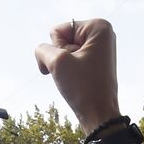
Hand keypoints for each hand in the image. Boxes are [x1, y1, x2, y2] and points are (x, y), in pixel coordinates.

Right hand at [34, 18, 121, 134]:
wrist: (99, 115)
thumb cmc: (83, 88)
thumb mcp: (57, 62)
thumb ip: (42, 49)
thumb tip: (43, 52)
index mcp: (98, 27)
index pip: (57, 31)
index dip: (57, 50)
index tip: (72, 65)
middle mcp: (102, 34)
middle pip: (62, 39)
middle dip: (61, 57)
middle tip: (74, 73)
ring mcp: (99, 48)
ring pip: (64, 51)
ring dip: (63, 66)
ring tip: (76, 78)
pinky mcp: (95, 61)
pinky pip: (71, 60)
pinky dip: (68, 70)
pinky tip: (77, 81)